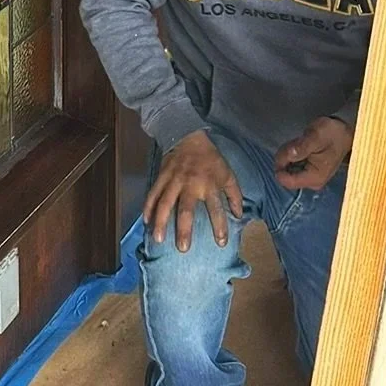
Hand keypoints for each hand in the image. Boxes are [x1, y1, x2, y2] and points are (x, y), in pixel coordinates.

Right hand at [144, 130, 244, 252]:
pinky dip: (148, 207)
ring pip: (165, 203)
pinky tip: (145, 222)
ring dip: (161, 221)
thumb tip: (239, 215)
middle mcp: (191, 185)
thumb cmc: (210, 159)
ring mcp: (174, 181)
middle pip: (186, 210)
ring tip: (158, 239)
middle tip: (183, 248)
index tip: (220, 243)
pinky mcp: (161, 177)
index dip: (219, 226)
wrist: (188, 136)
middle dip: (184, 229)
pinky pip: (153, 193)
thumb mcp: (227, 174)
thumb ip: (234, 195)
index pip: (216, 208)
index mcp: (209, 185)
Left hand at [273, 116, 352, 191]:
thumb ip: (300, 147)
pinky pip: (294, 167)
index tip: (287, 149)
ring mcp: (311, 179)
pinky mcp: (311, 173)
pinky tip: (302, 148)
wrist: (345, 132)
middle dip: (286, 159)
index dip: (280, 164)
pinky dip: (294, 157)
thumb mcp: (315, 136)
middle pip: (286, 175)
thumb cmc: (332, 134)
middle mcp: (312, 183)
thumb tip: (287, 156)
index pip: (286, 180)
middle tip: (297, 144)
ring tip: (301, 144)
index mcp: (314, 178)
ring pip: (288, 170)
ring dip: (290, 156)